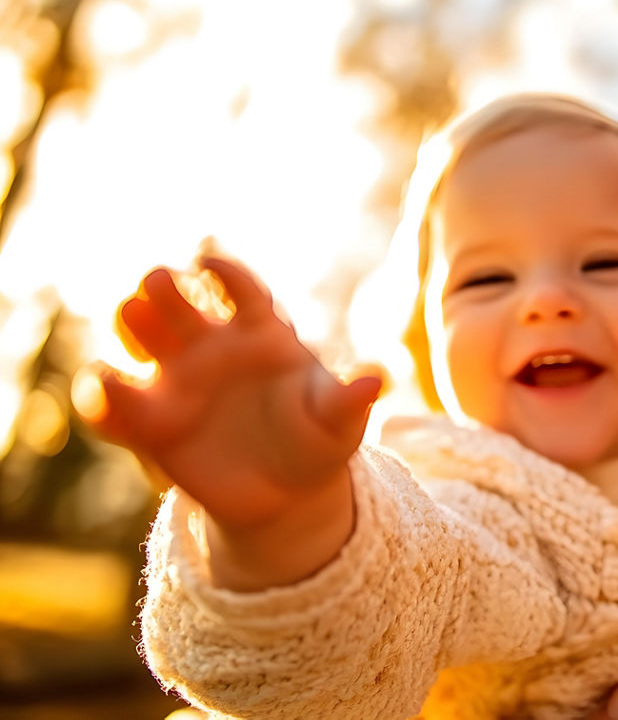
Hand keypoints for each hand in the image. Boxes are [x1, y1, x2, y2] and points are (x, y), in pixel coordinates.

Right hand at [74, 255, 382, 586]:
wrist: (288, 492)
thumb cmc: (317, 440)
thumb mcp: (338, 423)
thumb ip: (348, 401)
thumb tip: (376, 380)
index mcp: (261, 334)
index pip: (242, 290)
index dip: (226, 273)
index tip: (209, 263)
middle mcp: (212, 346)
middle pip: (178, 300)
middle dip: (164, 286)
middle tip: (160, 282)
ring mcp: (178, 381)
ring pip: (140, 335)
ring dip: (131, 321)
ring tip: (133, 318)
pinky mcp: (153, 425)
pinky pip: (117, 404)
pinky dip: (104, 395)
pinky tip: (105, 388)